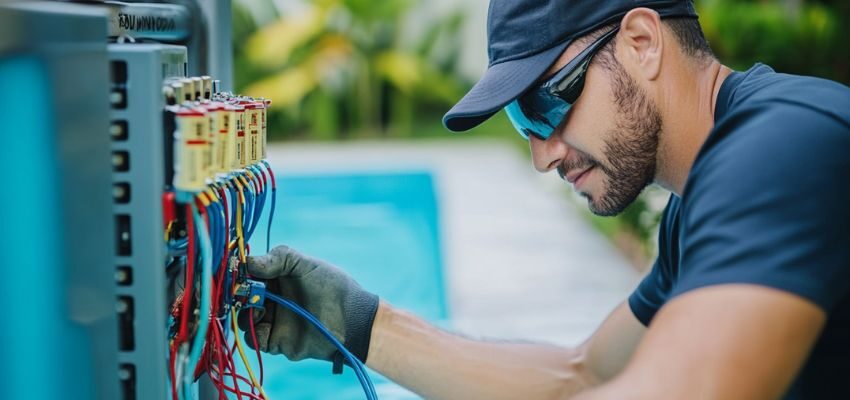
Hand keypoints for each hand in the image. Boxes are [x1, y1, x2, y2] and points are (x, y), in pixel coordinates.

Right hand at [238, 245, 378, 363]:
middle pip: (243, 299)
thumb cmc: (332, 287)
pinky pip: (255, 340)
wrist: (351, 319)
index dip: (241, 276)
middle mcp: (272, 300)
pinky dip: (254, 333)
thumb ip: (278, 258)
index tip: (238, 274)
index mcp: (277, 279)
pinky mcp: (277, 341)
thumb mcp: (306, 264)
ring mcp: (273, 321)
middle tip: (246, 293)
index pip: (249, 276)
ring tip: (260, 309)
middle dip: (240, 296)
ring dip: (246, 314)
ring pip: (244, 320)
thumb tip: (248, 263)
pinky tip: (264, 323)